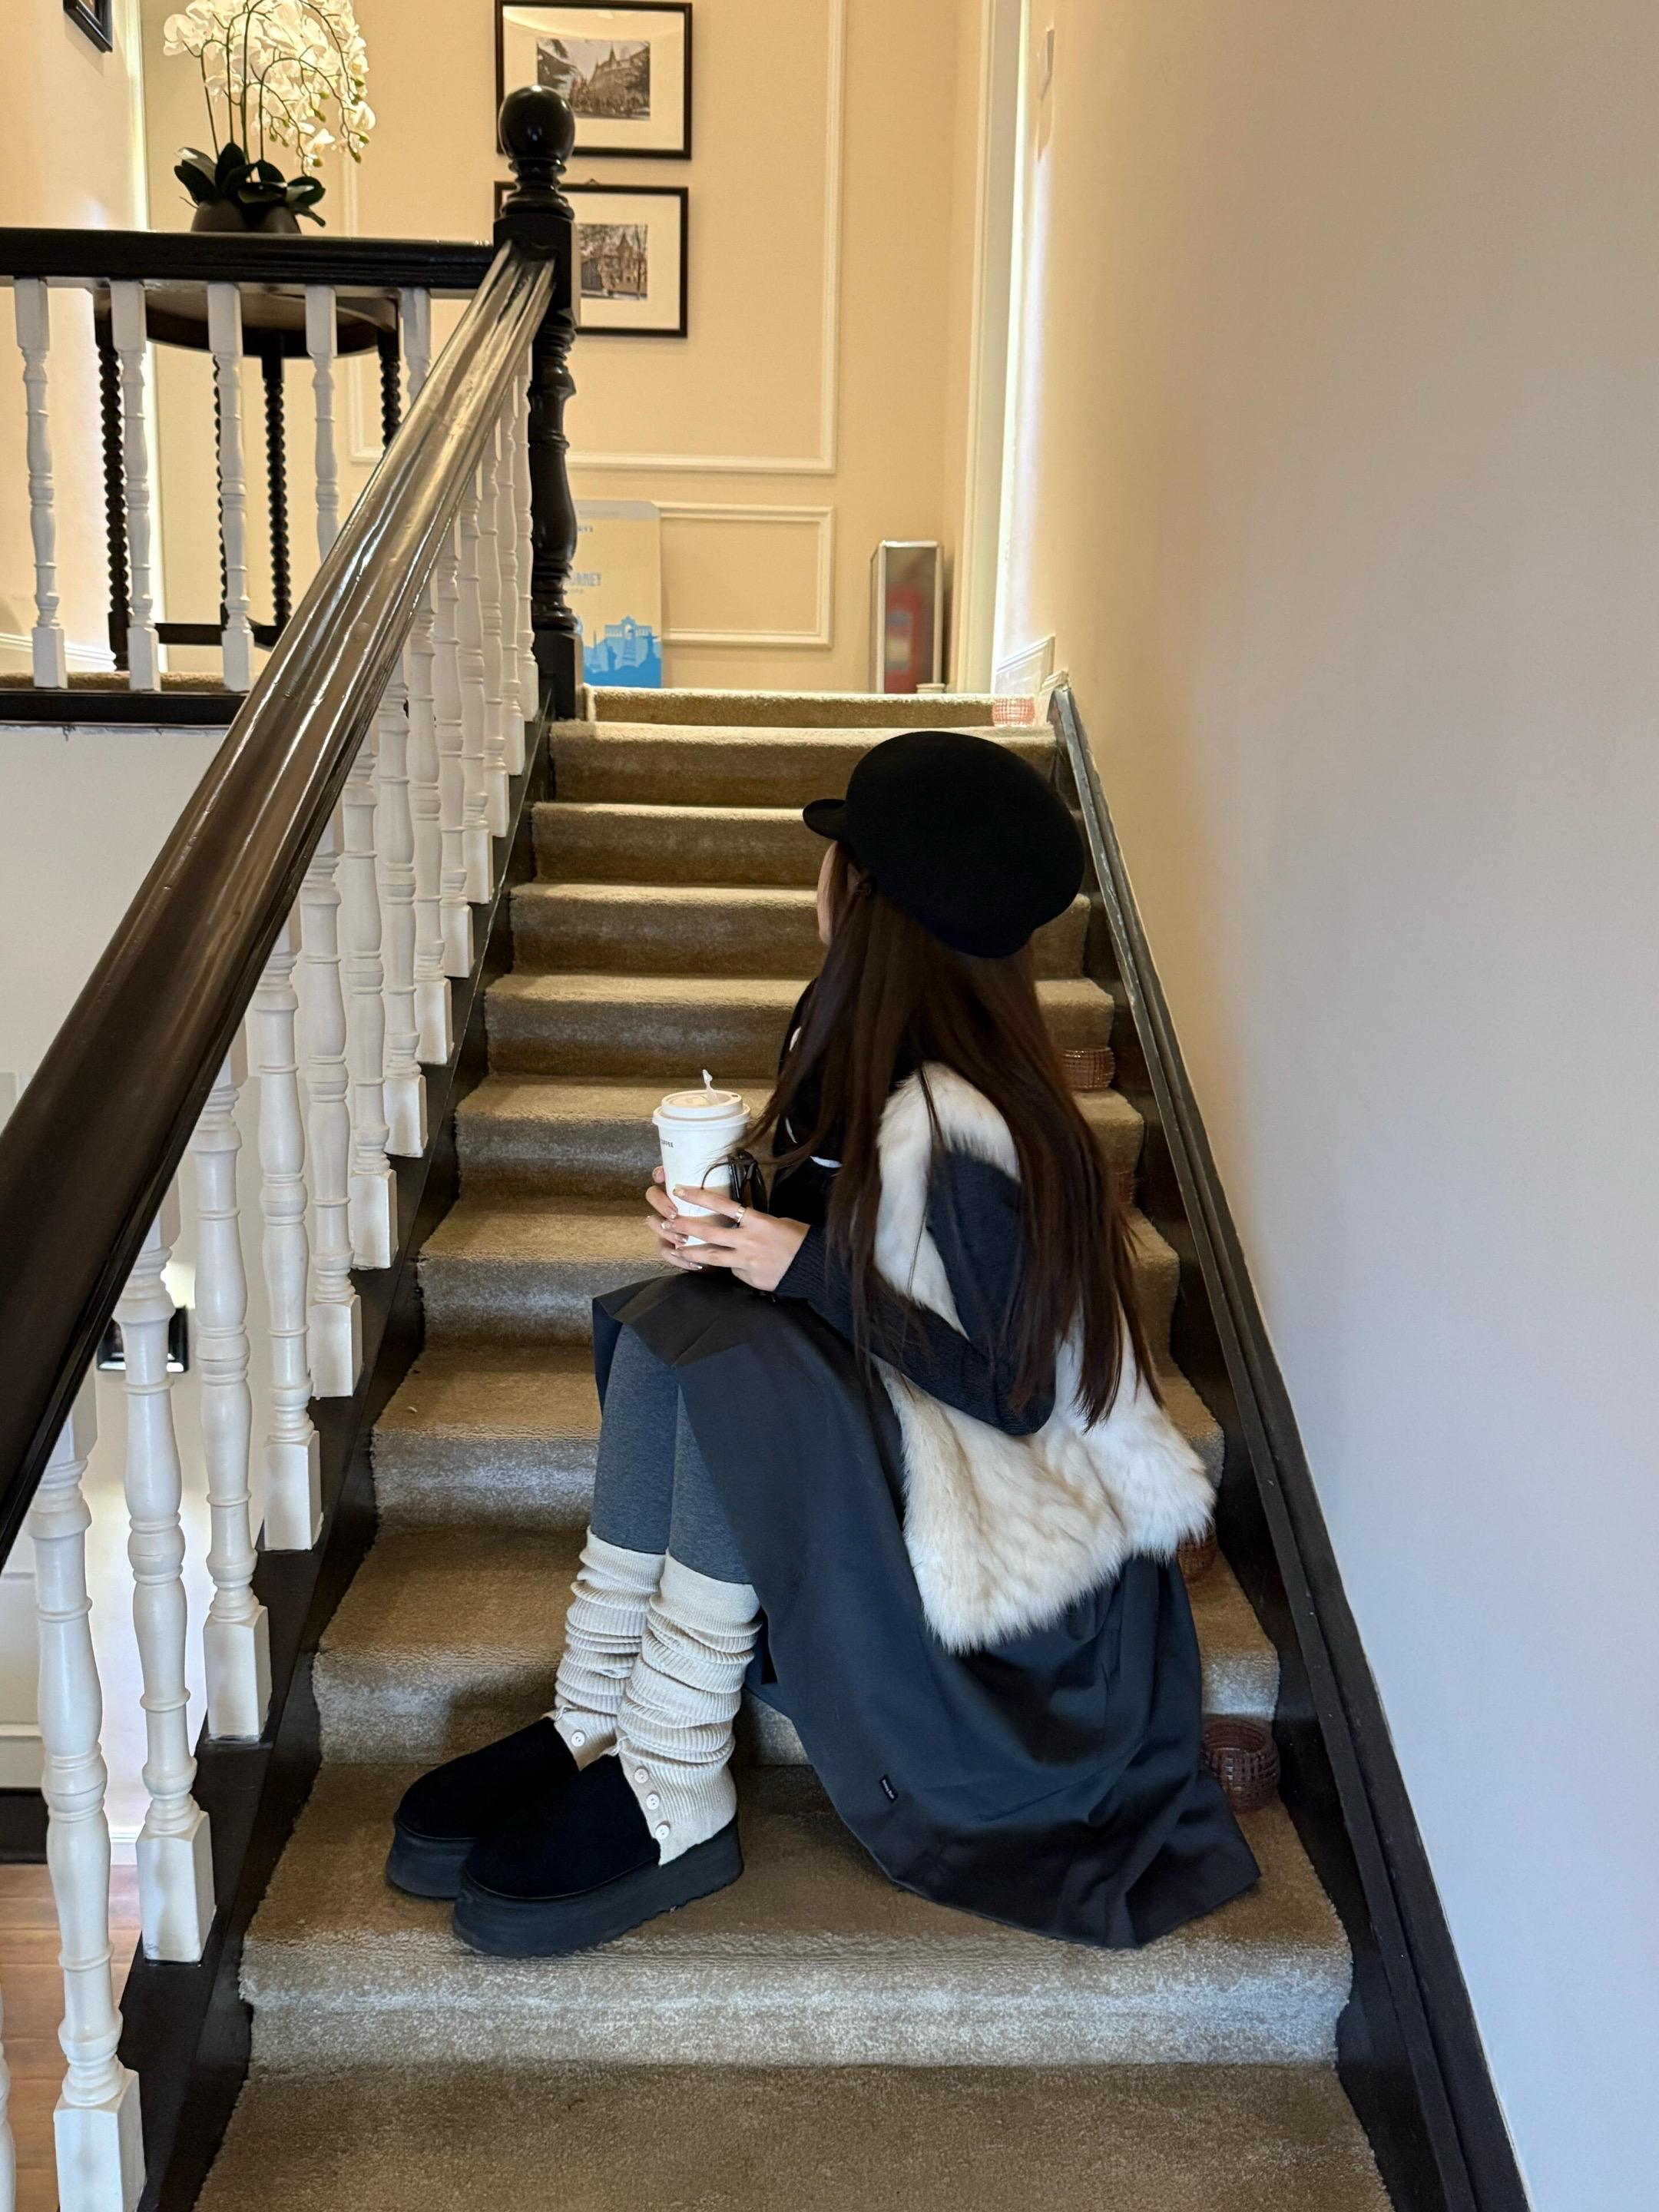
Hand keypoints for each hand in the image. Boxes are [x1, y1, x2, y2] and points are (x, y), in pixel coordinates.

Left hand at [645, 1167, 808, 1292]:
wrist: (814, 1265)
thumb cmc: (798, 1238)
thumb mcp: (776, 1221)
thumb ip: (752, 1224)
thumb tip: (735, 1228)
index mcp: (757, 1220)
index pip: (723, 1204)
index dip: (699, 1196)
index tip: (681, 1190)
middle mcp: (748, 1240)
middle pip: (709, 1232)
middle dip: (685, 1226)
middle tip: (667, 1222)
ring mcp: (747, 1261)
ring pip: (712, 1256)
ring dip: (691, 1252)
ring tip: (676, 1250)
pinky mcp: (750, 1278)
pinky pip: (734, 1272)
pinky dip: (729, 1268)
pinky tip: (728, 1268)